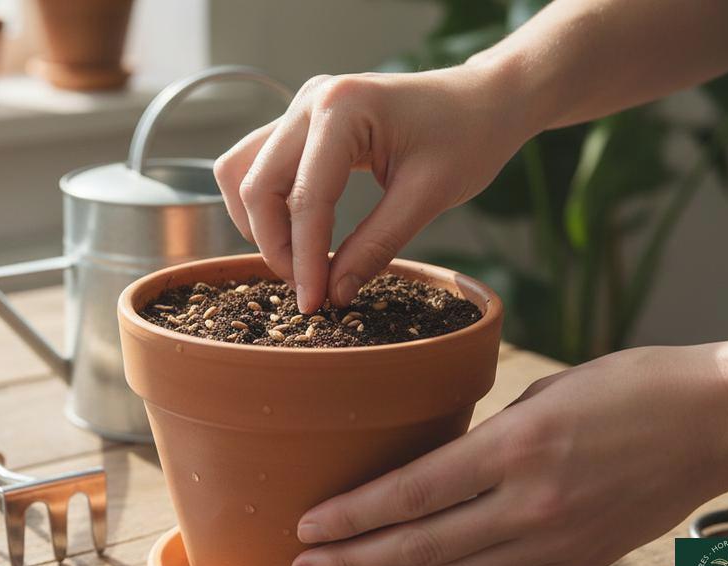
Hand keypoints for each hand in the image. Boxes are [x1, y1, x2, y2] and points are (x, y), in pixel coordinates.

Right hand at [213, 62, 536, 312]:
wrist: (484, 101)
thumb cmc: (468, 138)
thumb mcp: (429, 197)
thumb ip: (376, 245)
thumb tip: (334, 293)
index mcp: (343, 108)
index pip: (305, 197)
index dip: (304, 259)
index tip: (314, 304)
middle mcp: (310, 100)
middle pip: (256, 185)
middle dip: (275, 245)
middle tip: (308, 288)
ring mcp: (302, 106)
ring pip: (243, 172)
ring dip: (259, 224)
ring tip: (299, 262)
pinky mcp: (303, 121)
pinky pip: (259, 164)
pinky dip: (267, 204)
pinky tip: (297, 234)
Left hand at [289, 344, 727, 565]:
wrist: (714, 422)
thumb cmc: (628, 387)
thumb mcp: (540, 394)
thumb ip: (483, 440)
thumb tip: (432, 470)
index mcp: (517, 447)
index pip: (412, 494)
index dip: (353, 517)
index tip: (309, 528)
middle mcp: (532, 503)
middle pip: (422, 547)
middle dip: (354, 563)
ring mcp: (556, 540)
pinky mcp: (575, 559)